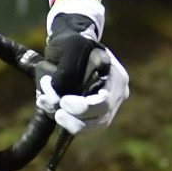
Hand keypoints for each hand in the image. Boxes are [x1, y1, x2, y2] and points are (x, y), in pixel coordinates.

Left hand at [35, 14, 129, 133]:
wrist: (72, 46)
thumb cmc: (71, 44)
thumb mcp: (69, 46)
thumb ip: (67, 69)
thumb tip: (58, 96)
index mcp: (116, 75)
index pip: (106, 101)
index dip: (84, 108)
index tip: (63, 102)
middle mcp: (117, 93)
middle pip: (103, 118)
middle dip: (77, 121)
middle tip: (58, 113)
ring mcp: (110, 104)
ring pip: (96, 126)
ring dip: (73, 125)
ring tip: (54, 114)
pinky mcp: (98, 112)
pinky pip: (88, 126)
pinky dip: (71, 124)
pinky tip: (53, 113)